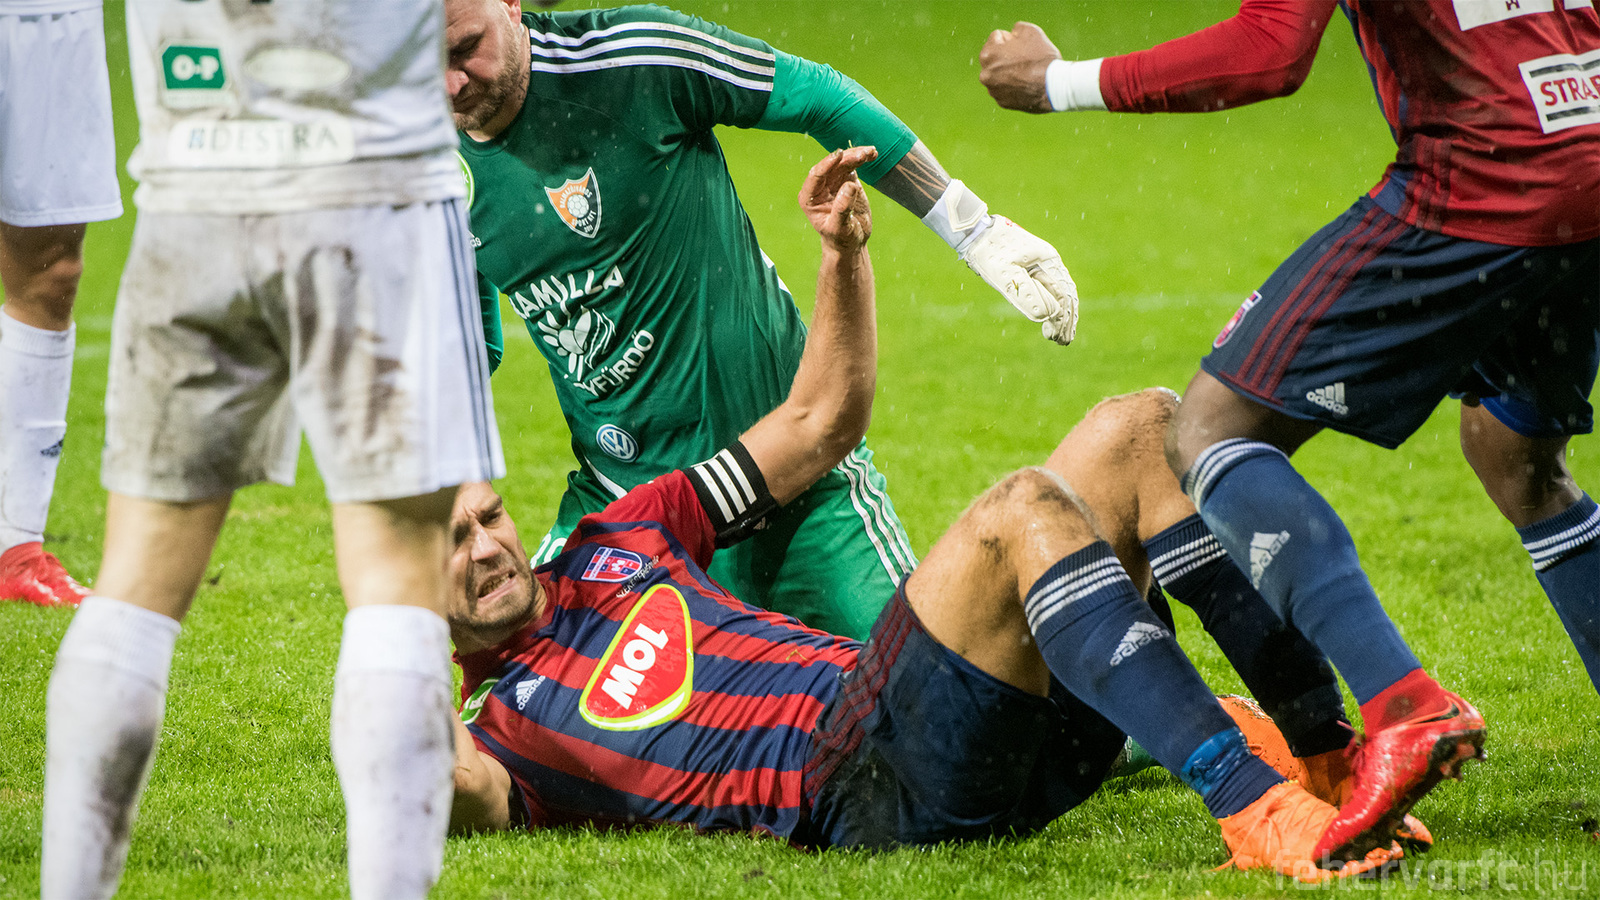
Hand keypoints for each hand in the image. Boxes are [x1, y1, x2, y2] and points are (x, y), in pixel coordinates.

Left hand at [800, 146, 876, 252]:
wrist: (852, 242)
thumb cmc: (841, 238)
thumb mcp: (840, 228)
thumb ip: (842, 208)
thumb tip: (849, 185)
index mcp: (809, 198)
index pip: (816, 175)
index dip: (827, 163)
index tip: (840, 155)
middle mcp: (820, 187)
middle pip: (832, 166)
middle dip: (846, 158)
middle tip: (862, 155)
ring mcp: (834, 182)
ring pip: (843, 162)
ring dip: (856, 155)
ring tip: (871, 152)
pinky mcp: (847, 180)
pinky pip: (853, 165)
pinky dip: (862, 158)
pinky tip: (872, 153)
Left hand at [961, 216, 1078, 344]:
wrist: (976, 232)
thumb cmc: (988, 252)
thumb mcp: (1003, 275)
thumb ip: (1026, 294)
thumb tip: (1048, 316)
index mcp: (1047, 261)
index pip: (1063, 295)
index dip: (1062, 319)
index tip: (1056, 338)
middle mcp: (1050, 261)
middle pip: (1066, 294)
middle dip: (1066, 320)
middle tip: (1062, 342)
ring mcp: (1043, 263)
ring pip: (1061, 291)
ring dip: (1062, 314)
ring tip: (1058, 336)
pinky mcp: (1034, 266)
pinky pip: (1052, 287)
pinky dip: (1055, 304)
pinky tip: (1051, 317)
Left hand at [979, 22, 1061, 113]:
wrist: (1054, 86)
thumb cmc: (1042, 57)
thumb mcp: (1031, 31)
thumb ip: (1016, 29)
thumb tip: (1011, 35)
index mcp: (988, 54)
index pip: (997, 38)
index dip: (1013, 39)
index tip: (1024, 47)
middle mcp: (985, 74)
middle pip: (995, 57)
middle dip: (1006, 56)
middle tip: (1025, 59)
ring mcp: (993, 90)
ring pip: (999, 75)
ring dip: (1009, 72)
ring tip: (1026, 73)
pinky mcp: (1002, 103)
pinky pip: (1005, 90)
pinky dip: (1013, 87)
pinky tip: (1026, 85)